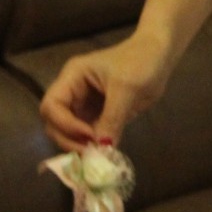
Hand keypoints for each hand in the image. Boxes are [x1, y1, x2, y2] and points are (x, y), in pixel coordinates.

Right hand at [39, 35, 173, 148]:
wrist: (160, 55)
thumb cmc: (141, 62)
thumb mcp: (127, 89)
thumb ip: (112, 118)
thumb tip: (102, 148)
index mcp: (72, 77)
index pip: (52, 105)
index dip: (65, 124)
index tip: (89, 136)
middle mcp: (73, 92)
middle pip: (54, 122)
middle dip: (68, 139)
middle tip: (90, 154)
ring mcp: (84, 104)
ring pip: (68, 131)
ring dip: (78, 146)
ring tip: (98, 156)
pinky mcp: (97, 115)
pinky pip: (87, 134)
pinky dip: (92, 145)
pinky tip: (104, 152)